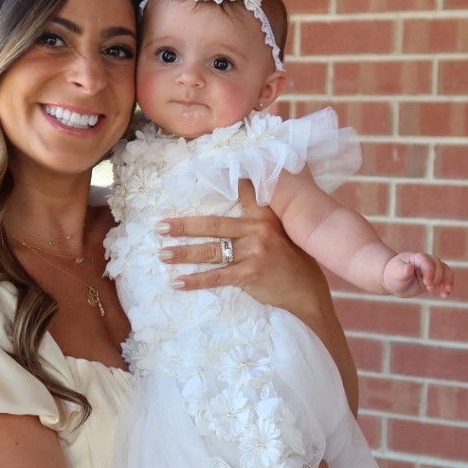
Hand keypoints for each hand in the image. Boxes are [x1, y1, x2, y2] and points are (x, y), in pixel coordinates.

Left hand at [159, 182, 325, 309]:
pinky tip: (178, 282)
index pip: (243, 193)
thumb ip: (262, 219)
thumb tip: (241, 205)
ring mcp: (253, 252)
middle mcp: (257, 230)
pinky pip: (216, 277)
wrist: (307, 292)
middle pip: (213, 225)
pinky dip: (195, 281)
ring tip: (164, 254)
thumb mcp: (284, 233)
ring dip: (184, 253)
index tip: (198, 175)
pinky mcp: (249, 274)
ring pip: (211, 251)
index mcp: (265, 216)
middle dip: (184, 226)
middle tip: (161, 226)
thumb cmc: (293, 263)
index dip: (223, 182)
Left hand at [382, 252, 453, 297]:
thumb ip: (402, 271)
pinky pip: (446, 278)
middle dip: (437, 277)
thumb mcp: (395, 274)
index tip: (426, 283)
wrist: (395, 280)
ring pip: (445, 270)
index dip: (429, 271)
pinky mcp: (435, 277)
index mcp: (416, 257)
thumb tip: (409, 267)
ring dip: (447, 281)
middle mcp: (427, 261)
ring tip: (444, 293)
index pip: (426, 261)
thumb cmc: (393, 275)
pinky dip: (448, 286)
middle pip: (438, 265)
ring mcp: (432, 268)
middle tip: (429, 288)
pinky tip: (445, 295)